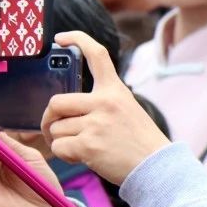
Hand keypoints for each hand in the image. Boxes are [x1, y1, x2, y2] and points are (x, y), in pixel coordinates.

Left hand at [43, 31, 169, 185]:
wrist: (156, 167)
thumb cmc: (140, 142)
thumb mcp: (127, 110)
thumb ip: (102, 102)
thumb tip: (65, 108)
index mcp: (115, 90)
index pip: (97, 54)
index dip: (76, 39)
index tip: (60, 39)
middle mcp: (104, 102)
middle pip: (56, 102)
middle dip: (50, 118)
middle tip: (53, 128)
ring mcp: (96, 123)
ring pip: (56, 128)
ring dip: (61, 141)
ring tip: (81, 148)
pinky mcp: (88, 145)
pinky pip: (59, 147)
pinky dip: (64, 154)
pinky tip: (81, 157)